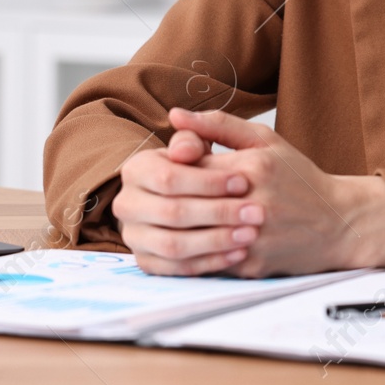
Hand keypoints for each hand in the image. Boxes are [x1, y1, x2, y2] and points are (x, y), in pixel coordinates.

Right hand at [110, 121, 262, 276]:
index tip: (244, 182)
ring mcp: (134, 236)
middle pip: (172, 212)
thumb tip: (178, 116)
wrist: (219, 205)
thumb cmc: (219, 170)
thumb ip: (205, 130)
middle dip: (217, 213)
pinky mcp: (148, 262)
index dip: (207, 181)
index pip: (169, 177)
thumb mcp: (223, 144)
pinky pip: (176, 269)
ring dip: (214, 241)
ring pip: (173, 244)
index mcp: (137, 168)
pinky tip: (238, 254)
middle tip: (256, 213)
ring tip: (250, 235)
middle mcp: (127, 203)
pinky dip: (208, 263)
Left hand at [171, 107, 384, 277]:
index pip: (190, 165)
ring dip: (176, 227)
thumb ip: (218, 125)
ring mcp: (251, 239)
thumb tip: (174, 115)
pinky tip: (189, 240)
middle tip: (159, 194)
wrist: (336, 223)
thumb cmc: (298, 177)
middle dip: (169, 197)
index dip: (174, 166)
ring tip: (169, 217)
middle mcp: (253, 205)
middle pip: (185, 202)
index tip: (173, 167)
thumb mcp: (264, 140)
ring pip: (191, 235)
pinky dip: (193, 251)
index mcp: (253, 168)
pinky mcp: (250, 265)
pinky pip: (206, 260)